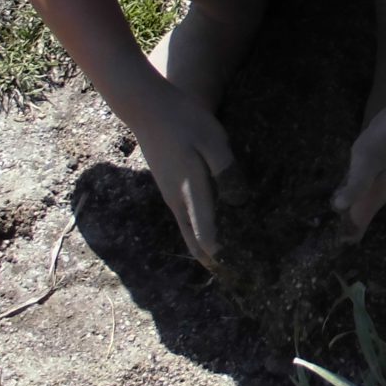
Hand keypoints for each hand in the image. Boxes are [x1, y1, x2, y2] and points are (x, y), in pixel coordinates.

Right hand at [127, 77, 245, 270]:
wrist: (147, 107)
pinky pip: (187, 219)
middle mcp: (177, 201)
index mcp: (190, 191)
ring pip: (189, 232)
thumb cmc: (184, 121)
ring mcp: (170, 195)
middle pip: (195, 242)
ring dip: (206, 249)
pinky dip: (199, 232)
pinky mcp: (169, 187)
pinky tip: (213, 232)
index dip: (222, 256)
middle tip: (237, 278)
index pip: (207, 233)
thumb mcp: (213, 141)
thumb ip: (226, 172)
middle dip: (215, 262)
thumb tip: (238, 202)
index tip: (238, 274)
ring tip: (228, 263)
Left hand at [332, 90, 385, 242]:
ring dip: (373, 195)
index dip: (355, 226)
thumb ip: (356, 185)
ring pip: (384, 181)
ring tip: (363, 204)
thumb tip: (338, 208)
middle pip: (375, 198)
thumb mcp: (367, 158)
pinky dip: (378, 177)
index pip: (365, 210)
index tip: (345, 243)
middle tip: (351, 228)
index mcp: (382, 183)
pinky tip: (382, 175)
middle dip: (363, 213)